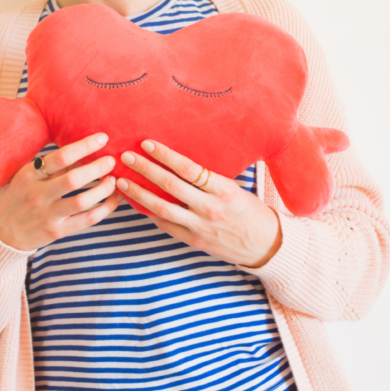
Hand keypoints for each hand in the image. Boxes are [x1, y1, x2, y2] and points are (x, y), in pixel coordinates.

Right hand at [0, 133, 122, 250]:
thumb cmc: (17, 198)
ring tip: (114, 181)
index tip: (102, 138)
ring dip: (103, 189)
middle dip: (98, 167)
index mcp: (29, 175)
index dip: (84, 146)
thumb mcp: (26, 177)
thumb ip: (51, 167)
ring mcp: (47, 214)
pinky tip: (114, 200)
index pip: (60, 157)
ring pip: (82, 201)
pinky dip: (105, 209)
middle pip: (73, 179)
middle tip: (112, 161)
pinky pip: (86, 220)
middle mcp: (37, 194)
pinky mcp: (56, 232)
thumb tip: (82, 151)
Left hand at [116, 140, 281, 267]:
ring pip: (161, 208)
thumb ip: (208, 179)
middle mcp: (210, 207)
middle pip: (170, 186)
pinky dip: (149, 214)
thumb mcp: (235, 189)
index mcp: (224, 189)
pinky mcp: (194, 241)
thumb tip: (178, 163)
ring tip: (121, 182)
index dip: (165, 155)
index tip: (147, 144)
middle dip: (145, 170)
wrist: (267, 246)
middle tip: (126, 158)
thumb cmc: (251, 212)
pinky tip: (136, 203)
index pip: (188, 168)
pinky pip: (166, 226)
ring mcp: (200, 226)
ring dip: (138, 194)